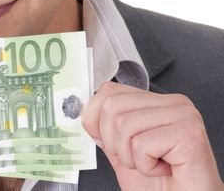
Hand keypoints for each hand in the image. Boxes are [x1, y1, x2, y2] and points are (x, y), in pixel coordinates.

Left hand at [82, 82, 223, 190]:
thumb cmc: (161, 186)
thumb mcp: (122, 152)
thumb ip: (105, 130)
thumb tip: (84, 113)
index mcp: (157, 102)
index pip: (109, 91)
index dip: (97, 121)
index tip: (110, 142)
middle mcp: (173, 103)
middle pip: (112, 106)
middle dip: (114, 142)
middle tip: (137, 158)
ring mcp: (184, 115)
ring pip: (124, 125)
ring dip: (131, 157)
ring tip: (153, 164)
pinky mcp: (189, 133)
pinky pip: (142, 144)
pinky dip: (146, 166)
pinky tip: (164, 169)